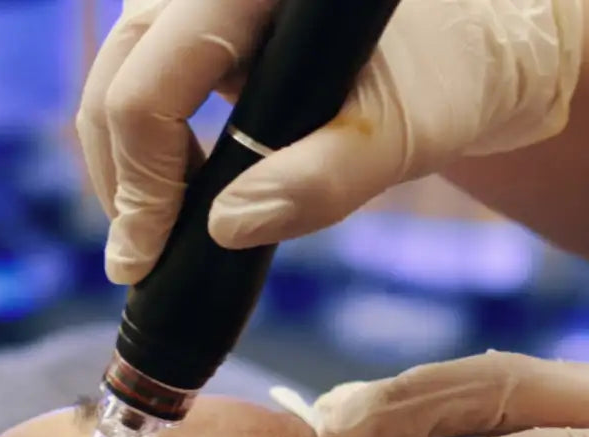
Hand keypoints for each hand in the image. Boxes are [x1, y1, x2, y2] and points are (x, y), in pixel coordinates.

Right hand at [76, 0, 583, 284]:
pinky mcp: (201, 15)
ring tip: (163, 232)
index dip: (140, 183)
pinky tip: (181, 191)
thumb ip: (321, 181)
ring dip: (129, 162)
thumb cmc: (449, 78)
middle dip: (122, 178)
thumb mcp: (400, 136)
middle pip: (118, 75)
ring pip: (121, 75)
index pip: (152, 84)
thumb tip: (224, 229)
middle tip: (140, 260)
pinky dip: (150, 139)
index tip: (143, 260)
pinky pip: (146, 74)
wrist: (471, 49)